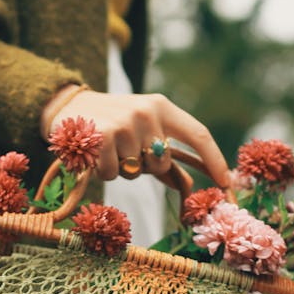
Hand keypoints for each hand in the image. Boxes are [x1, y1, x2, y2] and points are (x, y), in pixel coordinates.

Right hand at [40, 86, 229, 186]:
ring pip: (135, 172)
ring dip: (121, 169)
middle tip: (125, 151)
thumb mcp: (142, 129)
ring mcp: (125, 123)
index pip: (198, 134)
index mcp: (162, 106)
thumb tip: (189, 188)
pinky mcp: (103, 136)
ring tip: (107, 148)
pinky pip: (114, 174)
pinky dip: (103, 170)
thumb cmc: (111, 123)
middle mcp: (147, 111)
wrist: (67, 107)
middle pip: (162, 163)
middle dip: (145, 168)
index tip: (226, 183)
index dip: (214, 160)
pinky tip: (94, 152)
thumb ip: (165, 156)